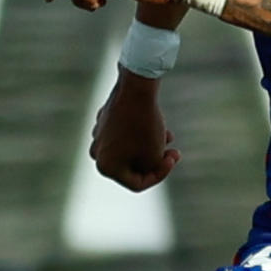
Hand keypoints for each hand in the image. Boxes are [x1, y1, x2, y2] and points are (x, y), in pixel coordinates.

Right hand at [90, 73, 180, 191]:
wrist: (136, 87)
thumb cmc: (145, 125)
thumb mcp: (154, 156)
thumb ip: (150, 169)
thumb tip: (145, 168)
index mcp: (106, 167)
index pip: (137, 183)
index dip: (159, 175)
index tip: (172, 160)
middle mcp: (97, 152)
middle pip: (133, 166)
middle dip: (155, 159)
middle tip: (173, 152)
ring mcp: (99, 135)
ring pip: (131, 148)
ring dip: (151, 146)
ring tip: (169, 136)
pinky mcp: (105, 120)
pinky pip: (125, 134)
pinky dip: (141, 132)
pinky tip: (157, 124)